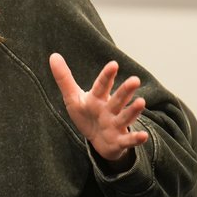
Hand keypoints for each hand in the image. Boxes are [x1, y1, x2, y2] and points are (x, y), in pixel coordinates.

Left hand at [49, 53, 148, 169]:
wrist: (99, 141)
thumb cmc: (87, 115)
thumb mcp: (73, 98)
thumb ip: (64, 78)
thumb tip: (53, 56)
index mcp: (98, 98)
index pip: (102, 85)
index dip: (107, 76)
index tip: (113, 64)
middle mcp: (109, 109)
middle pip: (118, 99)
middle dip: (125, 90)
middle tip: (135, 79)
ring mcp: (116, 125)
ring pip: (125, 116)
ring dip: (133, 110)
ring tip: (141, 102)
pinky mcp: (119, 141)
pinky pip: (128, 140)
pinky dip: (136, 138)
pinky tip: (143, 136)